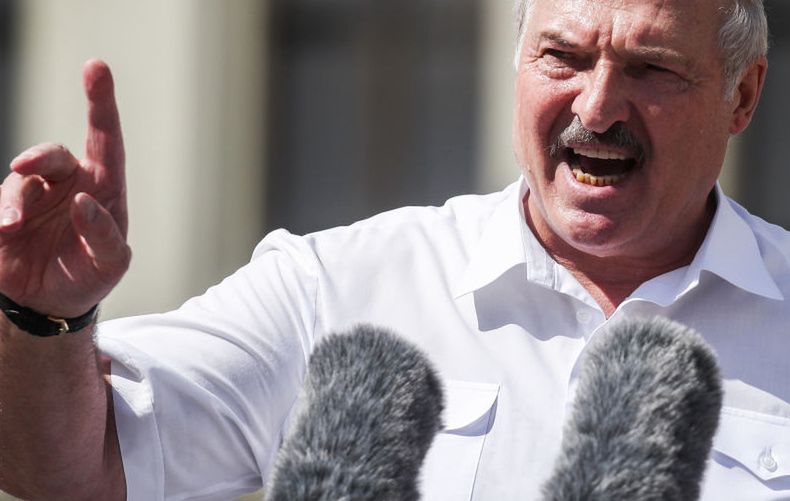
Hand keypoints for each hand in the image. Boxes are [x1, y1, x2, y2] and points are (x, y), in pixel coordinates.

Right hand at [0, 59, 129, 318]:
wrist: (48, 304)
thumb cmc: (89, 277)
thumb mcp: (110, 264)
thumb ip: (105, 235)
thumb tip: (83, 202)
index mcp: (102, 186)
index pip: (105, 139)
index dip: (100, 102)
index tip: (96, 66)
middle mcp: (66, 184)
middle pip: (54, 154)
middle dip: (39, 156)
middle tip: (25, 167)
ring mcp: (31, 196)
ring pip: (19, 182)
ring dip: (13, 202)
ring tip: (12, 228)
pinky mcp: (2, 212)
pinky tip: (4, 233)